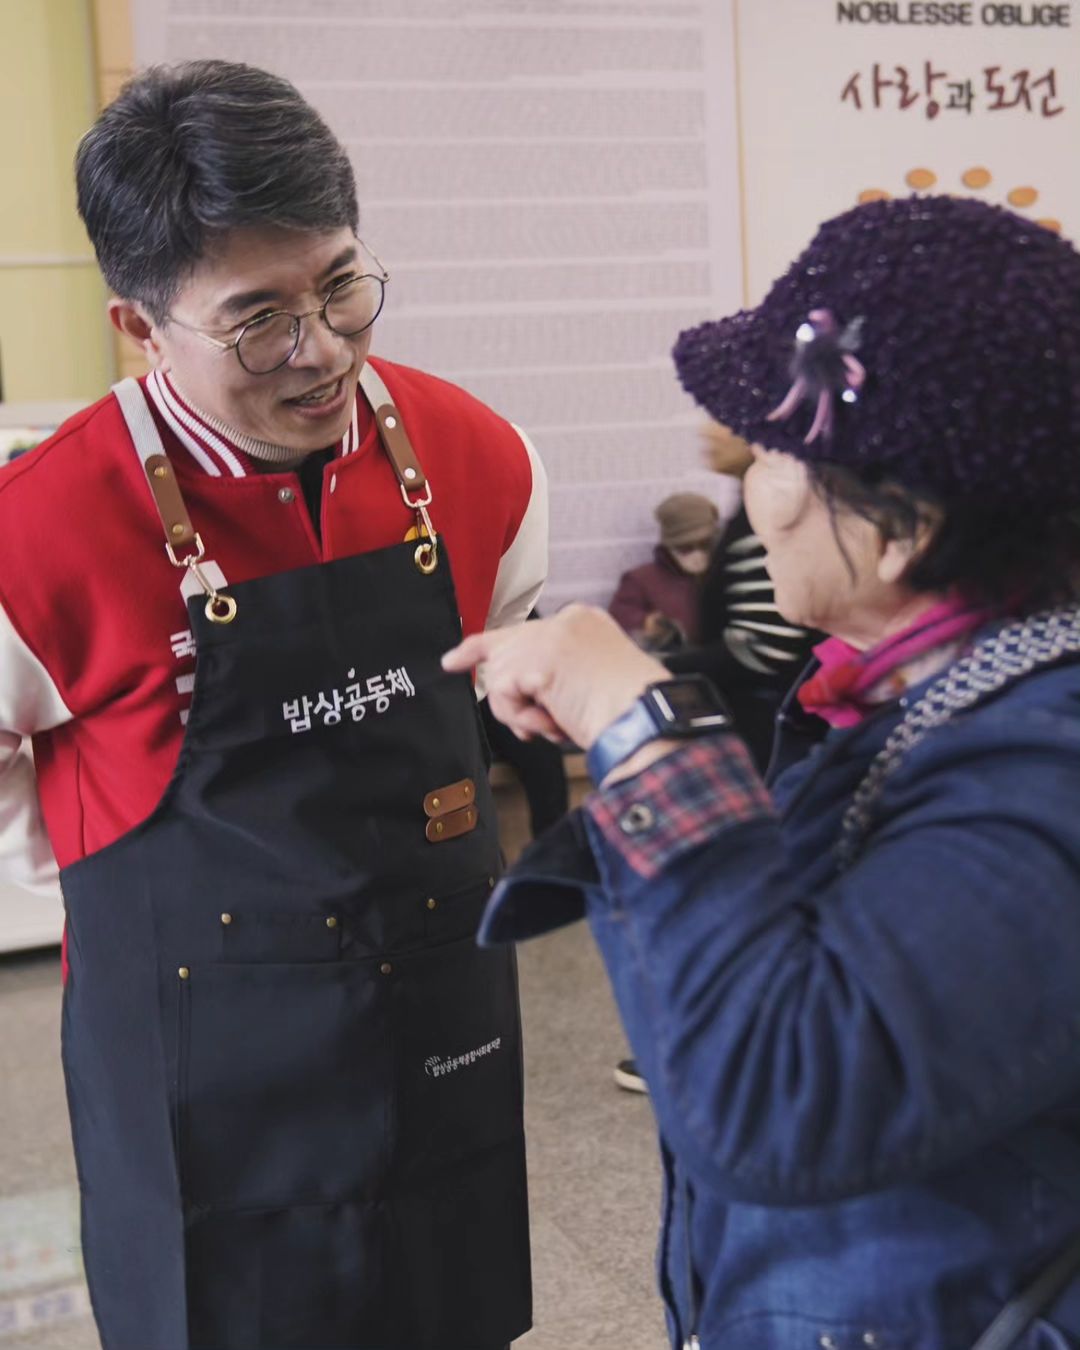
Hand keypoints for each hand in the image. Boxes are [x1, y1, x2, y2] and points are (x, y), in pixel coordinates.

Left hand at [442, 604, 668, 749]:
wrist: (646, 721)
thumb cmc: (629, 715)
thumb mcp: (588, 684)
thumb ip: (553, 676)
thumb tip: (514, 689)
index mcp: (585, 622)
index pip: (523, 629)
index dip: (484, 648)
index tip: (454, 660)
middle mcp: (567, 622)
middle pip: (502, 650)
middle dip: (505, 693)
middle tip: (526, 722)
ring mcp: (553, 637)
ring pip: (502, 676)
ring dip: (521, 713)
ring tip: (555, 726)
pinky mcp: (540, 659)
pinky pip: (504, 693)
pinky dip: (521, 717)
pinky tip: (549, 724)